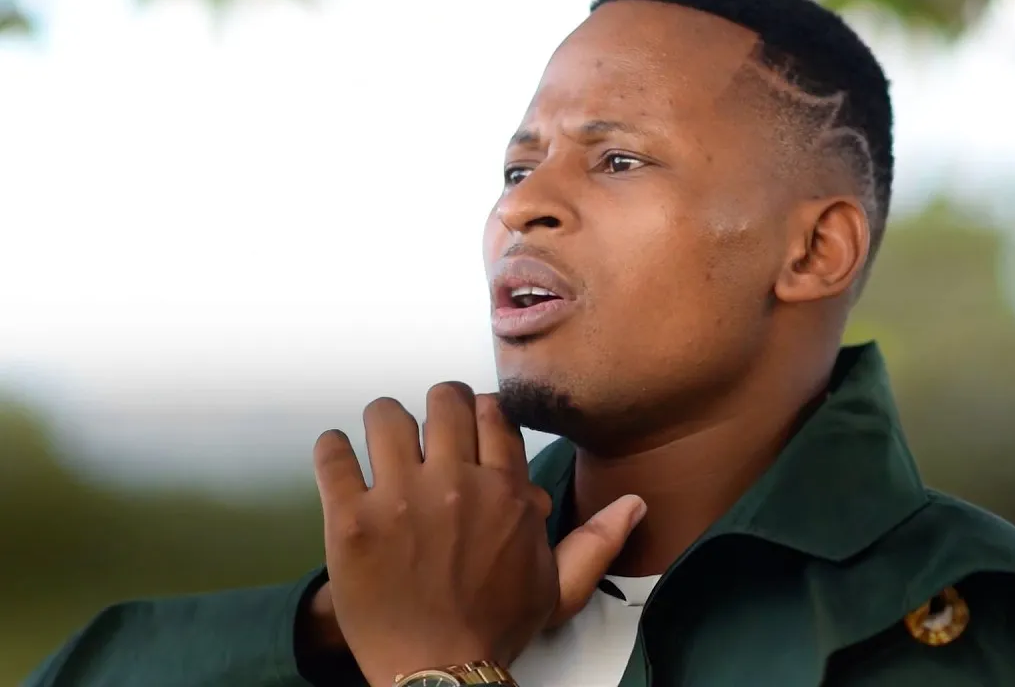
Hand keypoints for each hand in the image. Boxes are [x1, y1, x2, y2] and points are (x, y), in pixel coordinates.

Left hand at [312, 383, 646, 686]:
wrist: (439, 672)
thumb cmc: (494, 630)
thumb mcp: (557, 587)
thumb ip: (595, 540)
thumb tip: (635, 505)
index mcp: (505, 491)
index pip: (492, 413)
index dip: (478, 410)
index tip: (468, 421)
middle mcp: (454, 483)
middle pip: (442, 401)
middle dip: (434, 407)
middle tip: (424, 428)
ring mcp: (398, 498)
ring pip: (384, 416)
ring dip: (382, 423)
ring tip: (380, 443)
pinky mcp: (350, 520)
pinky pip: (332, 455)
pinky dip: (332, 449)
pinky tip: (339, 459)